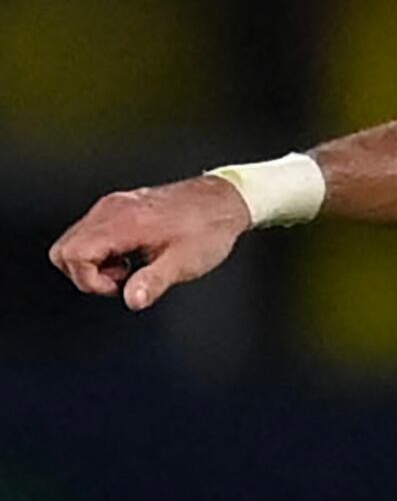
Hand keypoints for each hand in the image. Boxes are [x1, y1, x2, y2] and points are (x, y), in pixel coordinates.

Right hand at [49, 176, 252, 311]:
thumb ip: (153, 282)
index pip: (73, 254)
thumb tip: (132, 300)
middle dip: (85, 273)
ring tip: (129, 268)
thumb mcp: (184, 263)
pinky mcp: (121, 205)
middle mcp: (112, 209)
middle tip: (121, 280)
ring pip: (75, 239)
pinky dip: (102, 250)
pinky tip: (130, 255)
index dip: (89, 280)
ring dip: (94, 262)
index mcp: (123, 222)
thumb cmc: (209, 228)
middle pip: (65, 248)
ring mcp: (114, 205)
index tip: (118, 287)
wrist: (226, 200)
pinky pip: (91, 231)